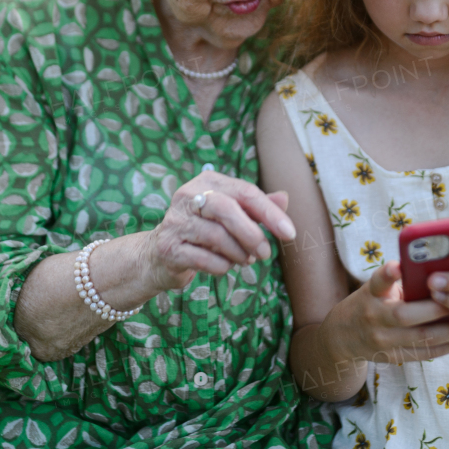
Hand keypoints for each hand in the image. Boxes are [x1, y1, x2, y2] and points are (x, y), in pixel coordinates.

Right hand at [143, 170, 296, 291]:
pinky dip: (222, 266)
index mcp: (207, 182)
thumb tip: (285, 198)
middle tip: (266, 254)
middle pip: (227, 210)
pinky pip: (204, 259)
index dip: (270, 213)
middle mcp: (187, 196)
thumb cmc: (203, 230)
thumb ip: (257, 207)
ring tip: (245, 260)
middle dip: (253, 234)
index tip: (289, 233)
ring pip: (217, 236)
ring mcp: (175, 221)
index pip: (245, 191)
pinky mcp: (168, 247)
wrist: (159, 254)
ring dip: (238, 254)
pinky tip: (225, 266)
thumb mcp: (231, 214)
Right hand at [326, 261, 448, 364]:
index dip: (388, 274)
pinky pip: (425, 353)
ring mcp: (382, 341)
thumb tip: (442, 274)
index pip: (378, 282)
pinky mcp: (393, 358)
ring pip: (421, 337)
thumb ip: (402, 283)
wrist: (343, 336)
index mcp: (371, 294)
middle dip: (437, 307)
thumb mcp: (377, 288)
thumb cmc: (370, 303)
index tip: (397, 266)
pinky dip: (447, 345)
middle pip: (406, 315)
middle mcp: (374, 317)